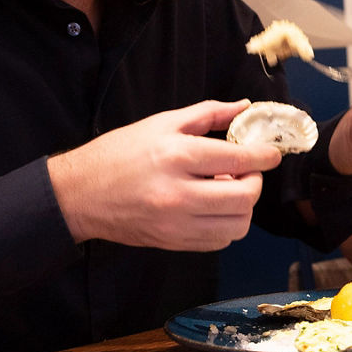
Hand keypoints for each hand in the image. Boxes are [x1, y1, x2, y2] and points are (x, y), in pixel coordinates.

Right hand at [48, 100, 282, 249]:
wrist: (80, 194)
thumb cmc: (119, 153)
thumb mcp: (162, 123)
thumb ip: (208, 114)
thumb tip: (244, 107)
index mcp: (177, 156)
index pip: (239, 160)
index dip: (264, 156)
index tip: (271, 153)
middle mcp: (179, 194)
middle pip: (245, 197)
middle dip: (255, 182)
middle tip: (245, 171)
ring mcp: (176, 224)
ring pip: (237, 225)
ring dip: (243, 207)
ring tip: (226, 191)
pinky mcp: (173, 243)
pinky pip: (219, 241)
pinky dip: (225, 225)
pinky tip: (212, 208)